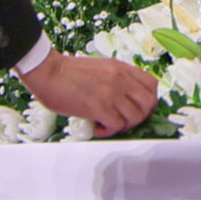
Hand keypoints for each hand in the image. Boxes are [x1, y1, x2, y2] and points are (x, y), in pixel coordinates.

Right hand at [15, 50, 160, 137]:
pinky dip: (109, 132)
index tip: (136, 107)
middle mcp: (120, 79)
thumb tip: (123, 98)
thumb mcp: (101, 68)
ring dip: (124, 126)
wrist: (48, 71)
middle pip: (149, 103)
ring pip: (136, 117)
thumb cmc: (68, 72)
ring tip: (108, 125)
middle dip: (140, 116)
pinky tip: (98, 128)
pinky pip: (117, 125)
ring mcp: (111, 93)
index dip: (148, 100)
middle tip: (125, 120)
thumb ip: (116, 79)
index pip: (151, 85)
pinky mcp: (99, 107)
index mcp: (121, 68)